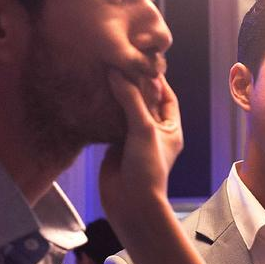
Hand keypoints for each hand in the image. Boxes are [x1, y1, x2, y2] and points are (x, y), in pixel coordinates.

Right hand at [98, 68, 181, 224]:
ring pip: (126, 111)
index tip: (142, 60)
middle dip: (134, 84)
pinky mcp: (116, 146)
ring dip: (117, 95)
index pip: (167, 96)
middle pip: (145, 101)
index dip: (156, 79)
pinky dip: (104, 109)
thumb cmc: (147, 169)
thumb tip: (117, 72)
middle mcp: (154, 132)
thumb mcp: (143, 129)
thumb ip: (131, 100)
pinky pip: (111, 122)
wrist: (130, 203)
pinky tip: (94, 94)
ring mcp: (134, 139)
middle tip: (120, 62)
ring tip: (105, 73)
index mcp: (170, 128)